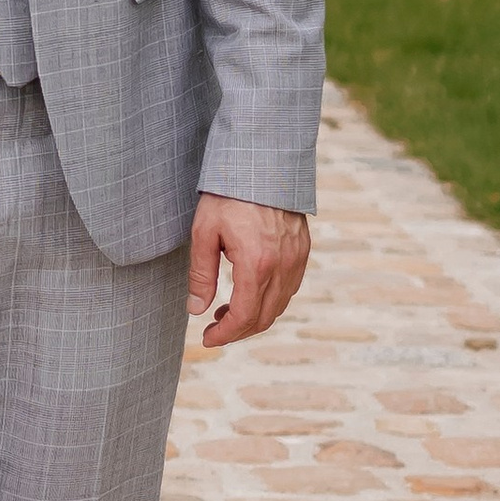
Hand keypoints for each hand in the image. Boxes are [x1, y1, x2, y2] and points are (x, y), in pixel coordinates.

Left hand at [187, 193, 310, 346]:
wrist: (263, 161)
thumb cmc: (229, 193)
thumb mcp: (204, 232)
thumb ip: (201, 274)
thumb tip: (196, 310)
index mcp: (257, 263)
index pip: (244, 316)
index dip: (225, 334)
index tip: (207, 339)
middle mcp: (283, 266)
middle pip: (264, 317)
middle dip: (238, 330)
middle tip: (214, 329)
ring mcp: (297, 258)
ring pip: (279, 305)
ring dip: (254, 316)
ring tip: (226, 310)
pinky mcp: (302, 250)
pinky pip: (289, 287)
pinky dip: (270, 299)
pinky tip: (250, 291)